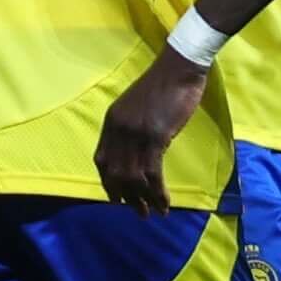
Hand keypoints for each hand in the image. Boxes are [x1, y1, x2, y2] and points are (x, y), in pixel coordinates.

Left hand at [95, 48, 208, 214]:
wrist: (179, 68)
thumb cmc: (163, 86)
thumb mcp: (137, 108)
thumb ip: (131, 129)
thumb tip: (137, 153)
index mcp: (111, 122)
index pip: (101, 159)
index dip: (108, 182)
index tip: (116, 197)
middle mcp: (118, 129)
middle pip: (115, 172)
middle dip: (125, 196)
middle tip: (137, 211)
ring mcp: (136, 133)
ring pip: (133, 176)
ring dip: (143, 198)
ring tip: (152, 212)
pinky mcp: (156, 136)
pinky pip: (152, 171)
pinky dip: (157, 191)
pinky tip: (164, 202)